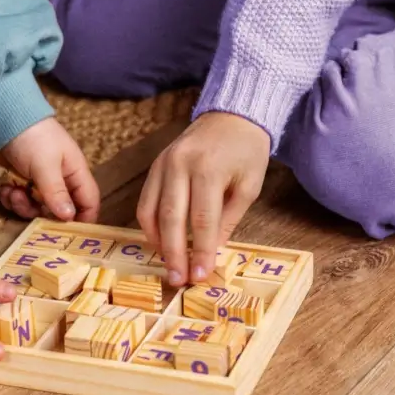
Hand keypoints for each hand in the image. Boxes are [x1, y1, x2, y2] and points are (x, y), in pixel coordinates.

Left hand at [0, 117, 99, 222]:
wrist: (3, 117)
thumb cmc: (32, 137)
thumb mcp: (45, 166)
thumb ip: (57, 192)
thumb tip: (69, 217)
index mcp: (75, 172)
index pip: (88, 202)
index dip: (82, 219)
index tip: (69, 235)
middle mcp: (61, 179)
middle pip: (59, 210)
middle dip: (41, 213)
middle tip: (27, 205)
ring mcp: (41, 180)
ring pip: (37, 207)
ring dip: (22, 205)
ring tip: (12, 192)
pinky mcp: (23, 180)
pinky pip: (21, 199)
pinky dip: (12, 198)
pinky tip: (5, 188)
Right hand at [138, 112, 269, 287]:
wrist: (231, 115)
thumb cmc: (246, 151)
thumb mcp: (249, 185)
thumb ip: (228, 218)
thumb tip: (211, 251)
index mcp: (208, 169)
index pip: (202, 220)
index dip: (200, 251)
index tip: (201, 275)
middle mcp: (180, 165)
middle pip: (172, 218)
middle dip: (174, 253)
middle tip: (178, 280)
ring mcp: (163, 164)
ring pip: (151, 211)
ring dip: (158, 243)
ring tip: (169, 266)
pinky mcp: (155, 166)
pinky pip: (145, 201)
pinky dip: (150, 225)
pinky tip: (160, 242)